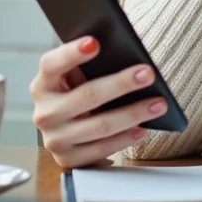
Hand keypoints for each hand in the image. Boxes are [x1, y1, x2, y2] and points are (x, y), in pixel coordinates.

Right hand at [30, 37, 169, 168]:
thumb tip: (128, 58)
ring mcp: (54, 138)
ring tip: (158, 104)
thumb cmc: (80, 93)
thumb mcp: (78, 78)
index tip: (96, 42)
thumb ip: (92, 67)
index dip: (72, 53)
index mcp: (43, 84)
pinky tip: (143, 129)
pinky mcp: (67, 159)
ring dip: (133, 114)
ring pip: (100, 125)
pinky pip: (101, 148)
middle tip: (147, 74)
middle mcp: (44, 112)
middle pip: (86, 95)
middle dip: (121, 84)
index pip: (51, 64)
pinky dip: (124, 139)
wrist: (68, 130)